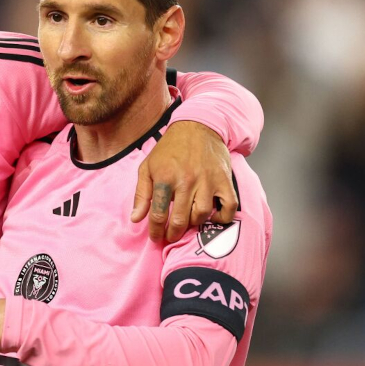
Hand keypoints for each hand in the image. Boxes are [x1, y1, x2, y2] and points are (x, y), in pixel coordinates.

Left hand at [130, 121, 237, 241]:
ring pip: (201, 215)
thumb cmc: (169, 149)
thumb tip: (136, 219)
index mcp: (164, 177)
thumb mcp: (147, 167)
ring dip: (193, 225)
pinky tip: (212, 217)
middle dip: (173, 233)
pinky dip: (222, 217)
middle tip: (171, 236)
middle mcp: (186, 181)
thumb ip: (141, 194)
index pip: (158, 214)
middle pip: (179, 219)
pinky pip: (228, 207)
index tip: (156, 238)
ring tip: (187, 223)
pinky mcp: (224, 180)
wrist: (198, 127)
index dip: (156, 231)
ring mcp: (207, 181)